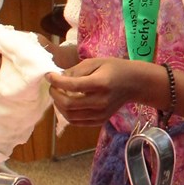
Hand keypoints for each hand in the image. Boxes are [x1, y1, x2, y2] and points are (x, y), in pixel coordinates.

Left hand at [46, 57, 161, 125]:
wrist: (134, 83)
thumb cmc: (114, 68)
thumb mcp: (95, 62)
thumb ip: (76, 70)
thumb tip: (58, 78)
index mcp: (101, 83)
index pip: (72, 85)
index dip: (56, 81)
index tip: (49, 75)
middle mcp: (101, 101)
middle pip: (68, 104)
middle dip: (54, 95)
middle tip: (52, 87)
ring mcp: (101, 114)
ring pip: (70, 116)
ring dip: (59, 106)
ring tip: (58, 95)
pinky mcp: (100, 120)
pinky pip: (77, 122)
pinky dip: (67, 114)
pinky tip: (67, 104)